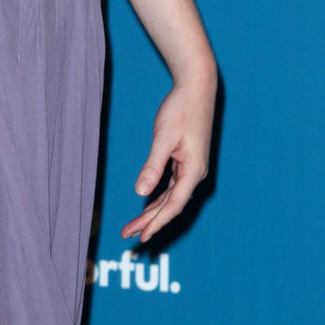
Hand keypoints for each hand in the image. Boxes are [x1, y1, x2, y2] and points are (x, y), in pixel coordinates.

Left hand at [120, 75, 213, 244]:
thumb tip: (140, 193)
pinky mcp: (186, 161)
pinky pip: (172, 187)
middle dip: (149, 222)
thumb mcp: (163, 138)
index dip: (157, 223)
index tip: (142, 237)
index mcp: (193, 171)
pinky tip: (147, 205)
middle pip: (170, 205)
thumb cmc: (181, 110)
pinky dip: (158, 198)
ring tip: (133, 227)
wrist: (197, 87)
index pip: (173, 205)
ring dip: (152, 212)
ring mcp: (192, 168)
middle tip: (128, 236)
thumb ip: (152, 166)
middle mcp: (195, 173)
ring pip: (170, 198)